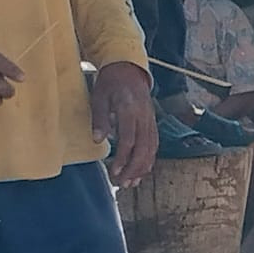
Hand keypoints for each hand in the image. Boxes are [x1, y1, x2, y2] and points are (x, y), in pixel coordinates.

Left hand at [92, 63, 155, 187]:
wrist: (129, 69)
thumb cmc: (110, 83)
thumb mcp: (99, 97)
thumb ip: (100, 119)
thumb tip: (99, 140)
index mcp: (131, 110)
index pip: (129, 139)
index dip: (123, 158)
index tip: (115, 171)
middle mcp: (144, 117)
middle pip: (144, 148)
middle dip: (134, 168)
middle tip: (123, 183)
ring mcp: (151, 120)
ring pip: (152, 148)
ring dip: (142, 167)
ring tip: (131, 182)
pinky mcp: (152, 122)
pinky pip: (154, 143)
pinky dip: (149, 158)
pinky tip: (141, 170)